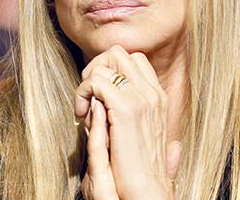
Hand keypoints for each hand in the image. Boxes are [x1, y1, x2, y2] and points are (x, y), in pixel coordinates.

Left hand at [76, 45, 181, 199]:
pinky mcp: (125, 109)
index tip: (98, 96)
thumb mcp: (136, 134)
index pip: (133, 59)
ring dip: (87, 81)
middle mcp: (152, 93)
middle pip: (118, 53)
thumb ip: (128, 114)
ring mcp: (141, 98)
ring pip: (106, 62)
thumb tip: (101, 104)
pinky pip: (96, 81)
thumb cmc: (137, 168)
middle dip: (96, 69)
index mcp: (157, 97)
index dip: (110, 70)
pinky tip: (81, 114)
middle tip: (88, 98)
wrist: (146, 190)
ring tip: (84, 108)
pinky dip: (82, 93)